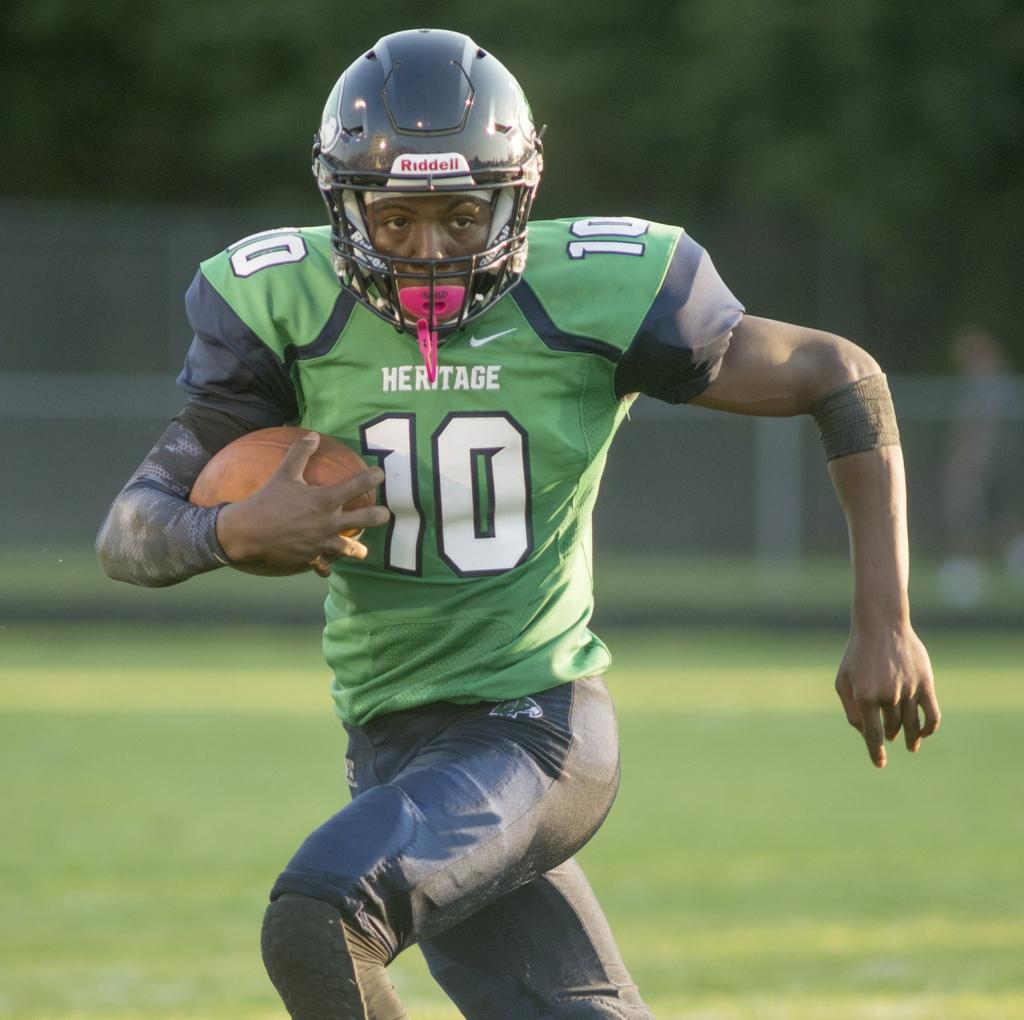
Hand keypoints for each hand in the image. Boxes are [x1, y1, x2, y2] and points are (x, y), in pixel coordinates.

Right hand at [215, 433, 389, 576]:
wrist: (248, 532)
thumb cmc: (267, 500)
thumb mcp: (284, 473)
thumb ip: (300, 453)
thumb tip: (313, 435)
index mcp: (326, 500)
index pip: (358, 484)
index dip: (374, 477)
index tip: (380, 474)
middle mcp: (329, 522)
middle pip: (368, 520)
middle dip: (380, 516)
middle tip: (384, 514)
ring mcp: (322, 543)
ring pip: (351, 550)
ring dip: (358, 550)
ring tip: (361, 550)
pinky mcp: (311, 558)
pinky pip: (323, 566)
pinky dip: (325, 566)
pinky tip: (327, 567)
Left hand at [834, 622, 939, 767]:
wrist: (881, 625)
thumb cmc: (857, 654)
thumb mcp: (843, 680)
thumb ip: (851, 709)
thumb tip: (865, 734)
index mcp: (864, 696)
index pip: (873, 735)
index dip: (876, 752)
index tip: (880, 764)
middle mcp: (887, 695)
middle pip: (892, 728)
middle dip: (890, 735)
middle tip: (889, 736)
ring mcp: (908, 690)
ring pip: (911, 725)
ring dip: (910, 737)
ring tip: (910, 745)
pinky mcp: (925, 684)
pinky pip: (932, 715)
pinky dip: (929, 728)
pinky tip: (924, 733)